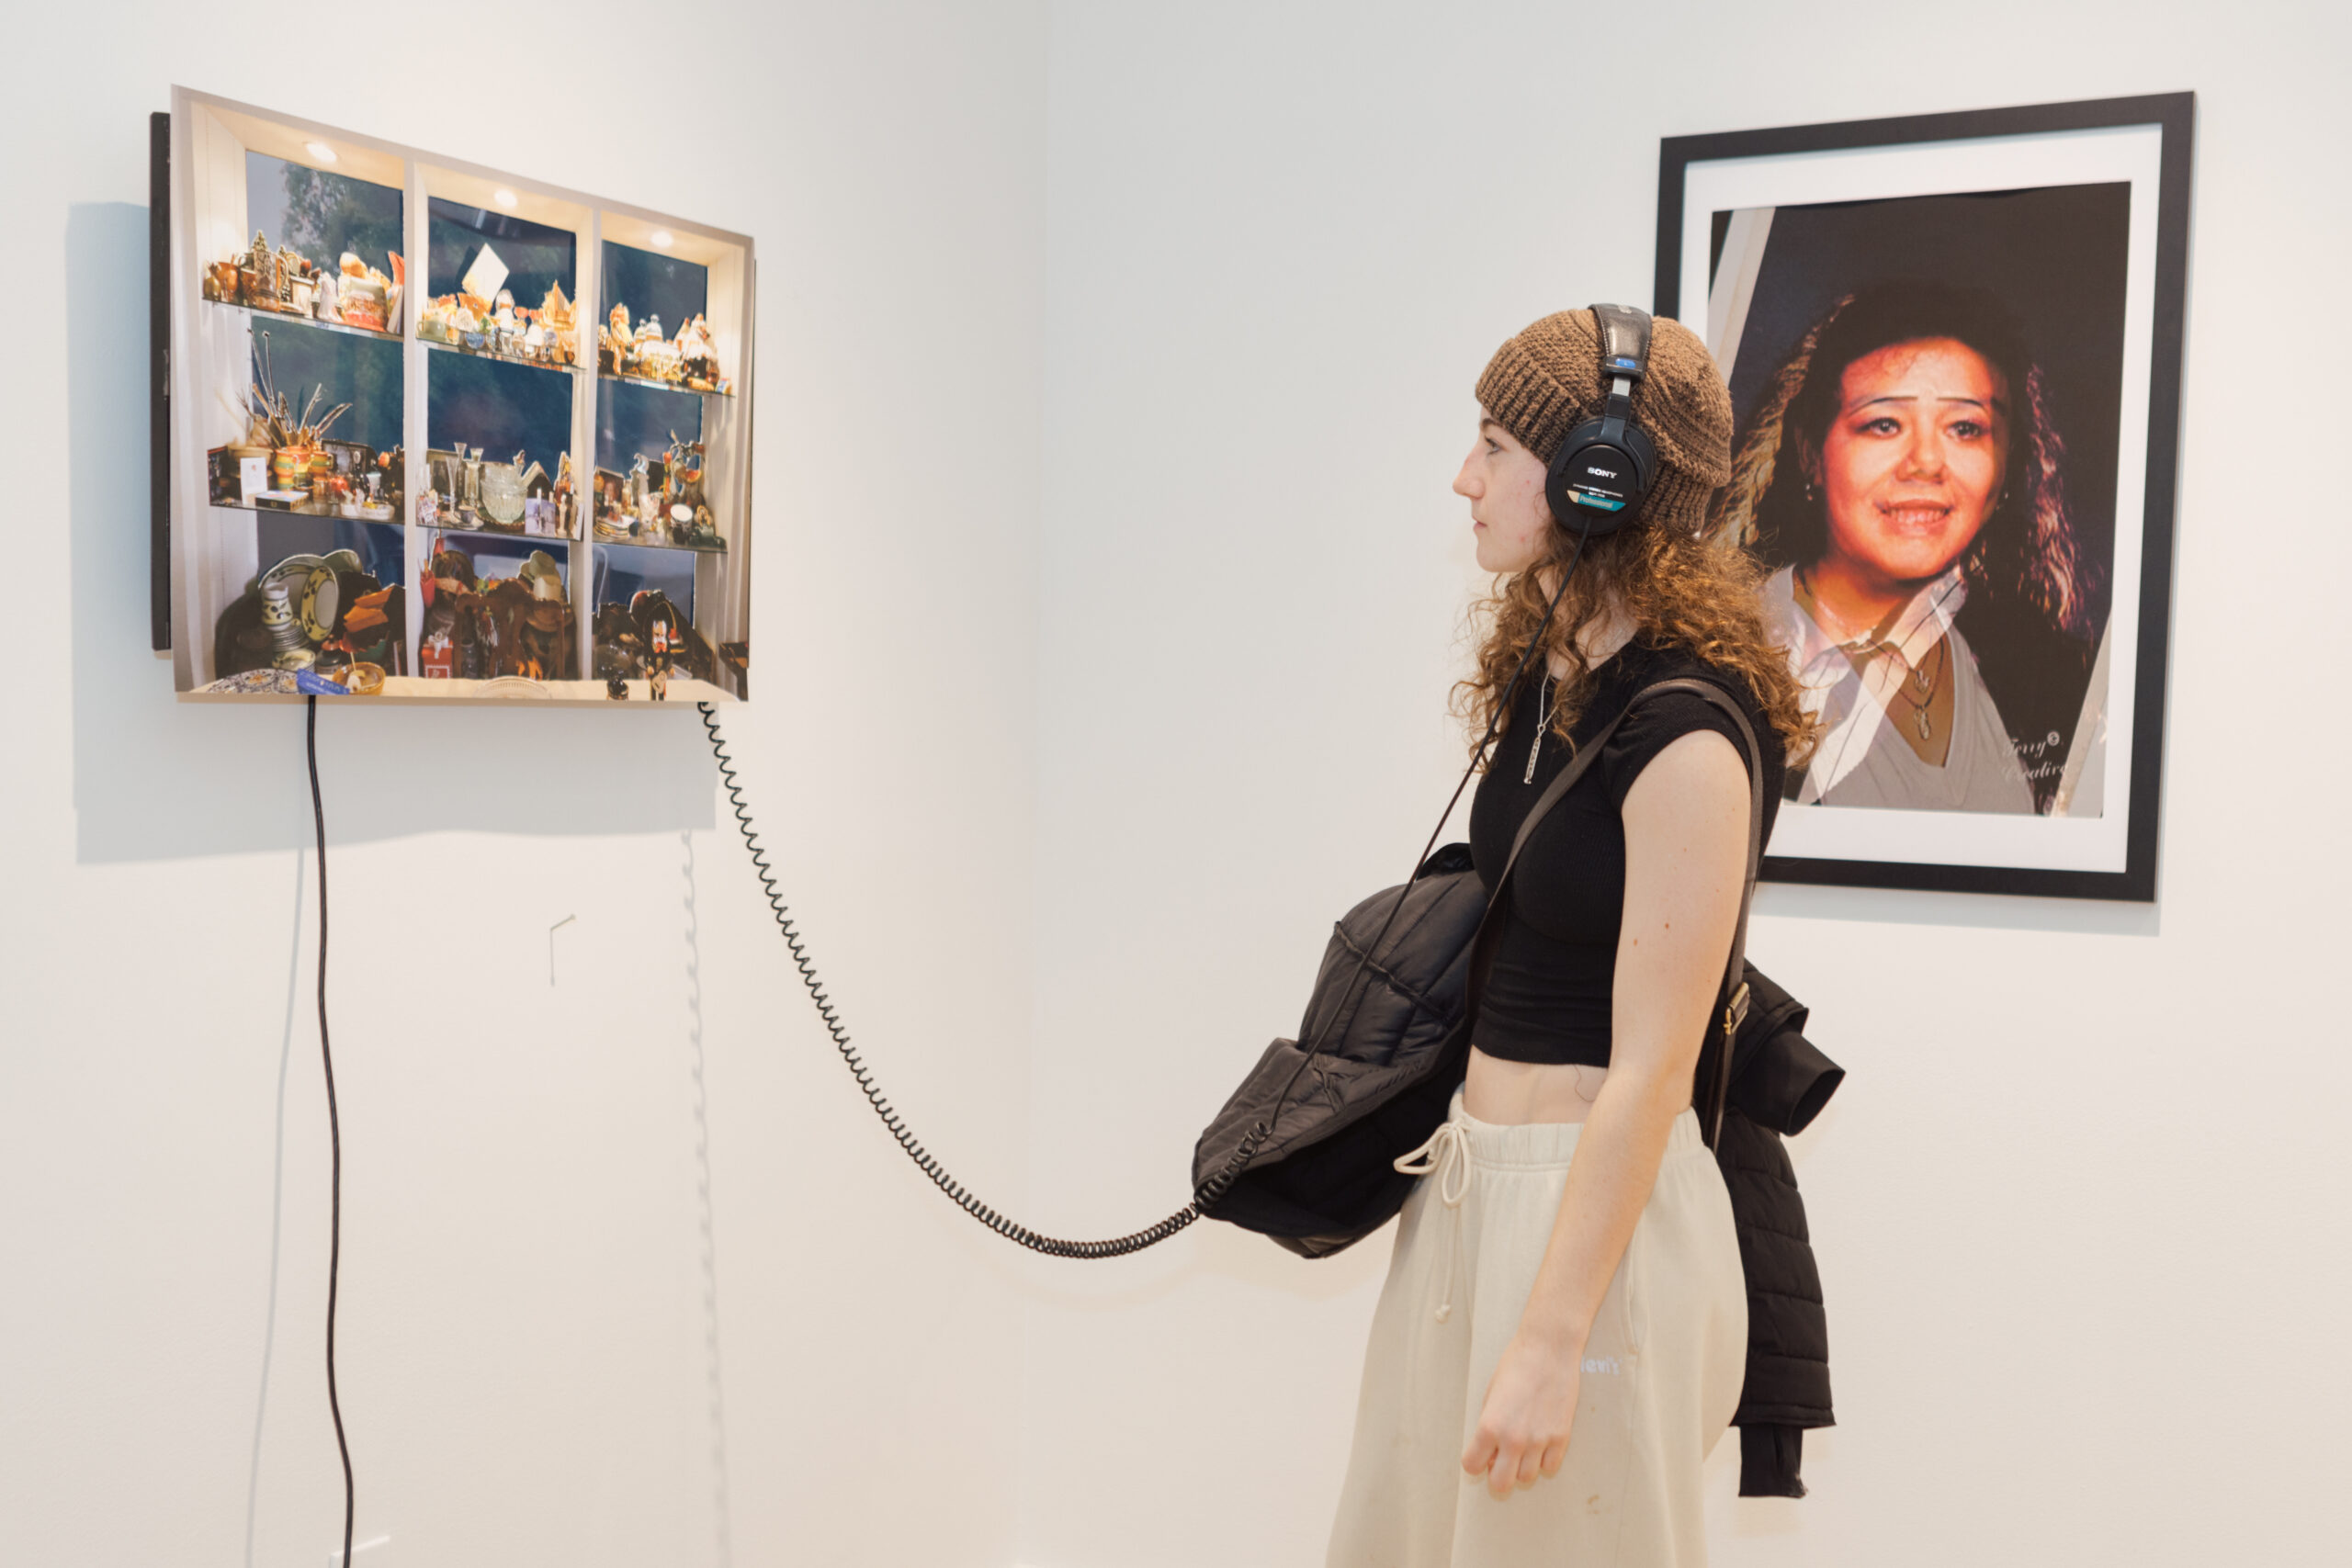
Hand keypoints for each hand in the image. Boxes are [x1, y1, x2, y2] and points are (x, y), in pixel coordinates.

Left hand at [1462, 1331, 1582, 1500]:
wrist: (1549, 1349)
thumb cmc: (1515, 1365)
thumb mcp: (1490, 1395)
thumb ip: (1488, 1426)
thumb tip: (1491, 1453)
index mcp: (1489, 1426)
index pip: (1471, 1466)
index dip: (1474, 1461)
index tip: (1481, 1453)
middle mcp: (1513, 1438)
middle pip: (1501, 1484)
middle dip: (1497, 1475)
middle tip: (1500, 1458)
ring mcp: (1539, 1440)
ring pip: (1526, 1478)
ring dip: (1521, 1467)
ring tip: (1522, 1446)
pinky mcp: (1562, 1438)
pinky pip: (1550, 1467)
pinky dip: (1543, 1460)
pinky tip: (1541, 1442)